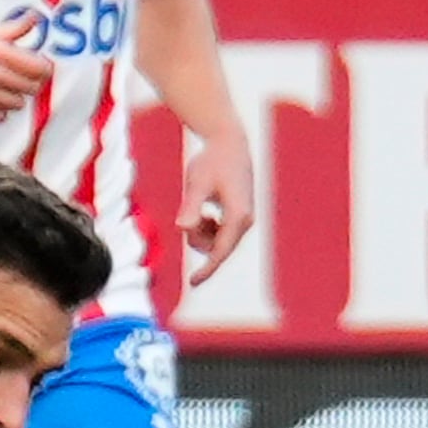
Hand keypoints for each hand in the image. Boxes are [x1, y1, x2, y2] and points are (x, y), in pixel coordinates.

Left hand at [178, 131, 256, 285]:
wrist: (228, 144)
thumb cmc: (211, 162)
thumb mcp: (196, 183)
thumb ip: (190, 206)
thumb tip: (182, 227)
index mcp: (238, 216)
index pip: (221, 251)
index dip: (207, 269)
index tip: (193, 283)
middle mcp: (245, 220)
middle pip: (216, 248)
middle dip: (197, 239)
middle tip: (188, 215)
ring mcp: (244, 219)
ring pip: (216, 242)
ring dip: (200, 232)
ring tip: (198, 208)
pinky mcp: (240, 216)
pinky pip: (219, 234)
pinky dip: (206, 227)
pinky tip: (206, 211)